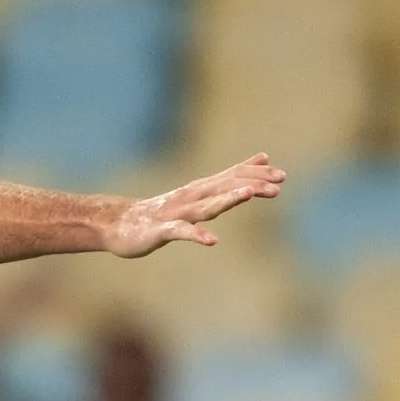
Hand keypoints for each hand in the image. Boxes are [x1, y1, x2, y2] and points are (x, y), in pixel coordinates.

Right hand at [104, 154, 284, 257]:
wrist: (118, 224)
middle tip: (277, 185)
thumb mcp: (198, 193)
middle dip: (251, 185)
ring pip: (205, 206)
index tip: (281, 176)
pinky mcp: (160, 231)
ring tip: (246, 196)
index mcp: (200, 189)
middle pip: (224, 188)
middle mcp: (191, 197)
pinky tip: (211, 241)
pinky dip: (196, 235)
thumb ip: (229, 178)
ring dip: (226, 200)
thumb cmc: (161, 211)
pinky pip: (181, 232)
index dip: (256, 175)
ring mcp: (176, 213)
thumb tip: (261, 159)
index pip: (232, 177)